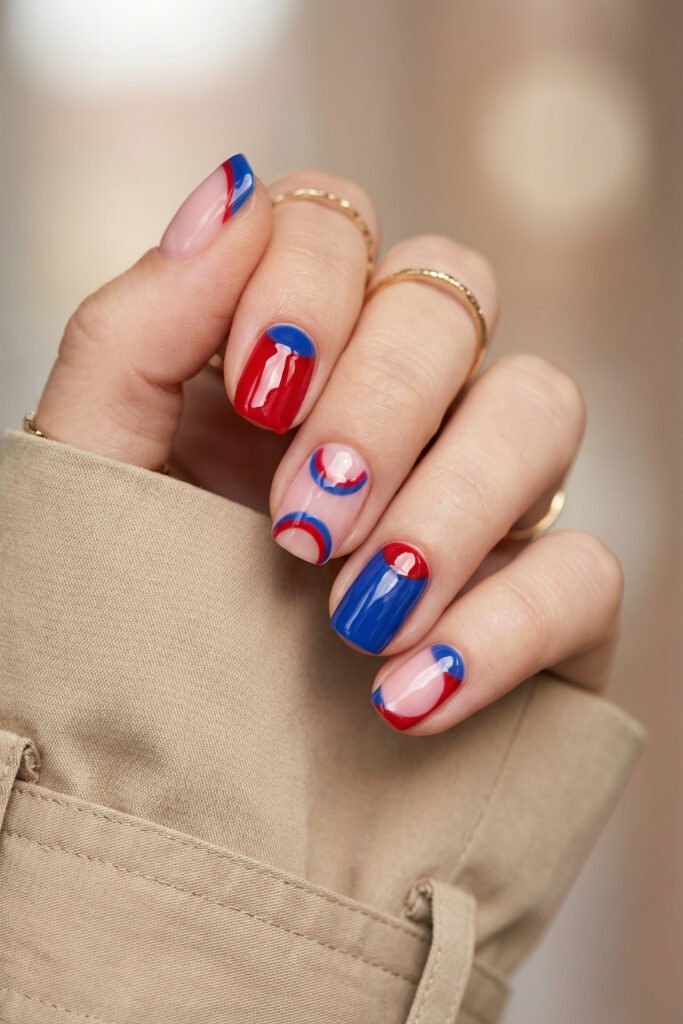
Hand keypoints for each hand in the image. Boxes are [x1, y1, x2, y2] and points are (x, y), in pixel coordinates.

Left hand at [34, 154, 622, 734]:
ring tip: (353, 616)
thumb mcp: (94, 472)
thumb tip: (234, 195)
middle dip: (380, 404)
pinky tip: (406, 696)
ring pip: (541, 405)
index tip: (257, 395)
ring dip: (449, 504)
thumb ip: (139, 327)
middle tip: (300, 526)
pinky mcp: (544, 602)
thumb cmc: (127, 624)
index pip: (340, 223)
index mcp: (285, 354)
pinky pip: (586, 567)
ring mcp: (480, 497)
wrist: (181, 805)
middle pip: (450, 300)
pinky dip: (501, 625)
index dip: (308, 283)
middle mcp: (395, 405)